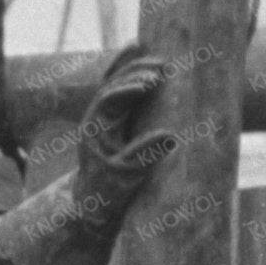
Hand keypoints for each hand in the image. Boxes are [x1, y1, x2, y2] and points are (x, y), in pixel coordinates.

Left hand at [74, 44, 176, 211]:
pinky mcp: (117, 120)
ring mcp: (106, 117)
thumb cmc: (108, 190)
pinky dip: (134, 78)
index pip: (107, 99)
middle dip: (136, 73)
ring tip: (162, 62)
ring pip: (118, 85)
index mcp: (94, 127)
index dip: (128, 89)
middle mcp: (97, 116)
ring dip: (137, 71)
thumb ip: (145, 155)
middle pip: (112, 84)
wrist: (95, 201)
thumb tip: (171, 136)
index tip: (150, 84)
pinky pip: (124, 93)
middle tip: (162, 66)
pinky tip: (147, 65)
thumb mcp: (127, 175)